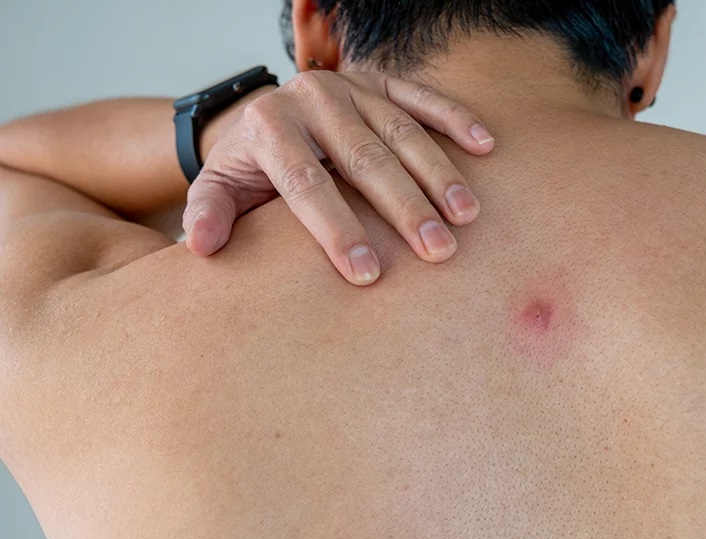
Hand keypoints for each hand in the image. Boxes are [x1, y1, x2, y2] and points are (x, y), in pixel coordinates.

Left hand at [181, 70, 495, 285]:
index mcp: (268, 126)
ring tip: (465, 215)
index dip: (336, 229)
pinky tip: (485, 146)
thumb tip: (201, 249)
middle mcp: (310, 97)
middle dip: (403, 207)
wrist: (265, 116)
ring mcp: (349, 85)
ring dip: (438, 173)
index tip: (367, 272)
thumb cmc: (250, 169)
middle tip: (437, 251)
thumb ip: (209, 214)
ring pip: (399, 130)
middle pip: (363, 158)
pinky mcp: (378, 80)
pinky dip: (455, 119)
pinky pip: (421, 96)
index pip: (306, 183)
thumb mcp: (220, 189)